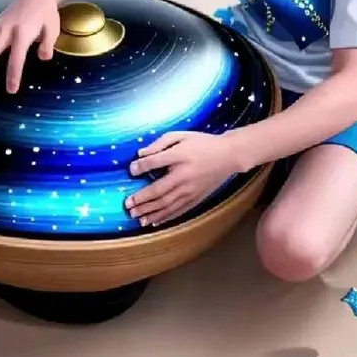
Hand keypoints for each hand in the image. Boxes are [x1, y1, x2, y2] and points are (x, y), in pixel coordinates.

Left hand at [124, 131, 238, 227]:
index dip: (141, 167)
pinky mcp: (196, 198)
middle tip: (128, 206)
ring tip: (136, 217)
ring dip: (150, 212)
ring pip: (167, 205)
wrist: (228, 155)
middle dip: (141, 200)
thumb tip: (140, 154)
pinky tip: (154, 221)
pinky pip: (178, 210)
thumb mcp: (181, 135)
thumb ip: (160, 143)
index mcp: (180, 157)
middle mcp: (184, 176)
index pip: (155, 163)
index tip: (131, 170)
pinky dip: (165, 217)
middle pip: (158, 191)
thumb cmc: (202, 143)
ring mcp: (190, 190)